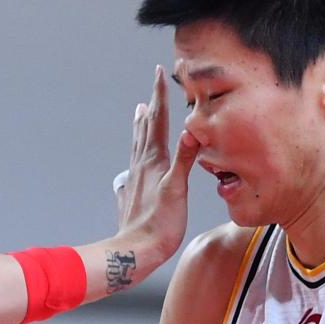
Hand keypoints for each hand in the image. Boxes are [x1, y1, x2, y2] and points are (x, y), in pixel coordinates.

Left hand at [115, 65, 198, 259]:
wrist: (136, 251)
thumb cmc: (160, 224)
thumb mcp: (177, 190)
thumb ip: (185, 159)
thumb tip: (193, 129)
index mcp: (153, 161)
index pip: (158, 121)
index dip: (159, 96)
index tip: (159, 73)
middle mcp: (141, 165)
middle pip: (146, 129)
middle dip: (152, 106)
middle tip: (153, 88)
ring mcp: (134, 178)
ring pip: (138, 145)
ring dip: (141, 127)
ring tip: (140, 113)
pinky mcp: (132, 193)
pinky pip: (134, 165)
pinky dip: (136, 154)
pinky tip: (133, 162)